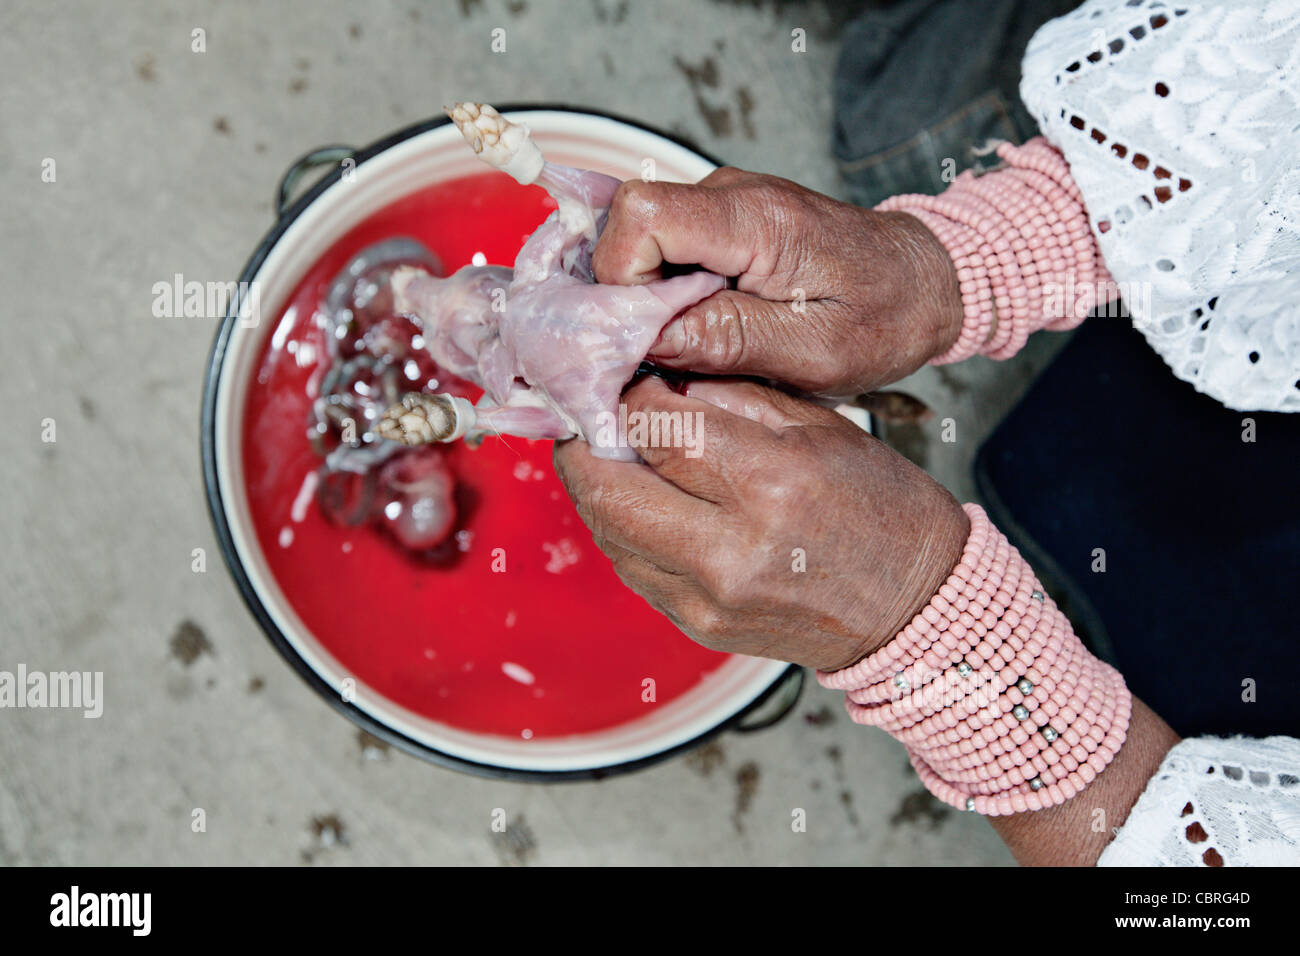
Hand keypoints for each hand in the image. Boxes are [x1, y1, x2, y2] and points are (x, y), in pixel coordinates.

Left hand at [552, 376, 969, 670]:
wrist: (916, 609)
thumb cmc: (879, 509)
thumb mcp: (820, 428)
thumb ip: (732, 396)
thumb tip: (657, 378)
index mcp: (769, 482)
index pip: (656, 427)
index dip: (625, 396)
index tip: (620, 378)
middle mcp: (730, 547)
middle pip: (608, 489)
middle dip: (583, 445)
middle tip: (585, 417)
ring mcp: (709, 597)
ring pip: (609, 533)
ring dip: (596, 487)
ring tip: (608, 454)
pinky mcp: (698, 626)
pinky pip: (632, 569)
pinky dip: (623, 528)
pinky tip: (639, 501)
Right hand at [592, 167, 963, 395]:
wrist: (925, 282)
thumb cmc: (884, 318)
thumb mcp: (813, 351)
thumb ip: (728, 339)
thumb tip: (646, 339)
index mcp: (756, 218)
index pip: (641, 215)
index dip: (622, 278)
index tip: (647, 334)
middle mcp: (732, 194)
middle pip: (628, 226)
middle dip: (629, 296)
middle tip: (668, 351)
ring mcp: (724, 202)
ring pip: (640, 242)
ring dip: (650, 299)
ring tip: (697, 343)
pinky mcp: (722, 222)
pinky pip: (665, 251)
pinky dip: (667, 294)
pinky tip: (701, 325)